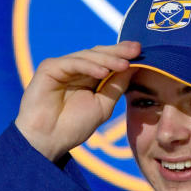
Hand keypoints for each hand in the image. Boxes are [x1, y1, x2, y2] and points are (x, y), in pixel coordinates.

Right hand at [13, 41, 139, 161]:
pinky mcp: (49, 67)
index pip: (107, 61)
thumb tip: (133, 68)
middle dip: (118, 52)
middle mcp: (75, 69)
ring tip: (124, 64)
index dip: (123, 55)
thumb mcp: (102, 106)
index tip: (142, 52)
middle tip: (136, 50)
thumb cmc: (73, 127)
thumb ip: (116, 87)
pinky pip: (72, 63)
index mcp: (88, 77)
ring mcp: (62, 67)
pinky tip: (103, 72)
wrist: (48, 140)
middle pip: (99, 54)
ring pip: (87, 56)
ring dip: (107, 60)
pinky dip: (88, 66)